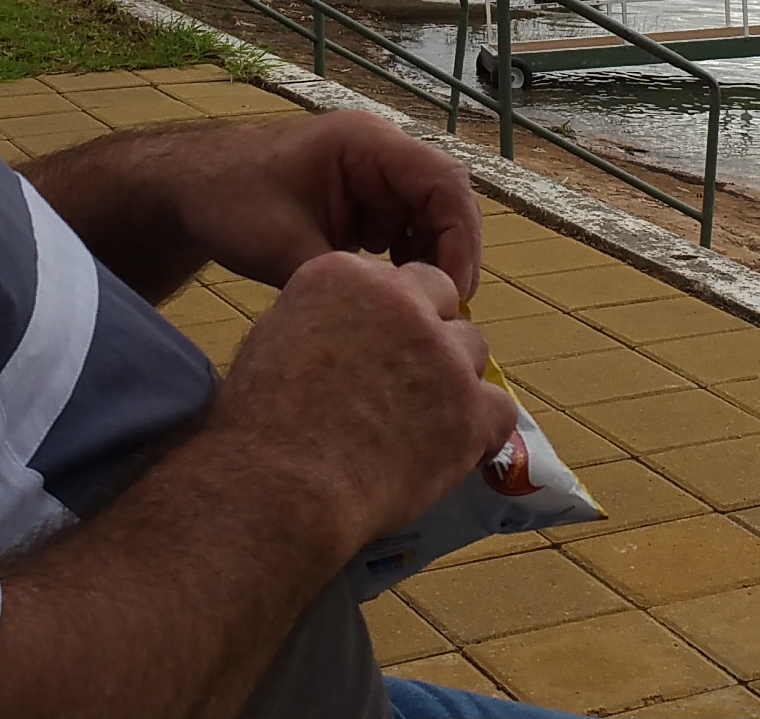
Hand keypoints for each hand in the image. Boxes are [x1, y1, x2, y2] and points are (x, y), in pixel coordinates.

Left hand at [173, 110, 484, 299]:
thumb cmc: (229, 202)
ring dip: (428, 263)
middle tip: (442, 312)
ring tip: (414, 308)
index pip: (444, 181)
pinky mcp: (364, 204)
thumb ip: (342, 279)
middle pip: (445, 202)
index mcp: (366, 143)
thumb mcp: (281, 248)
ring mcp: (373, 179)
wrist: (188, 192)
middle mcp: (379, 154)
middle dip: (449, 256)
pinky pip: (404, 233)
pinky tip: (389, 296)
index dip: (460, 238)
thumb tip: (394, 318)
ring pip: (429, 222)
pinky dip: (404, 265)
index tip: (452, 293)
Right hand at [216, 253, 516, 539]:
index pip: (398, 281)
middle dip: (428, 337)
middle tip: (402, 383)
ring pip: (472, 352)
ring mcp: (444, 355)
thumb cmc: (260, 421)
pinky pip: (499, 407)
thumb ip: (327, 318)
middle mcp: (404, 301)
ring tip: (421, 422)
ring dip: (453, 380)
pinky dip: (481, 428)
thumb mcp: (278, 337)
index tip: (376, 349)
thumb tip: (348, 332)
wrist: (282, 485)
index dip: (393, 317)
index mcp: (349, 274)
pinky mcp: (470, 409)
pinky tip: (452, 447)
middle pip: (442, 305)